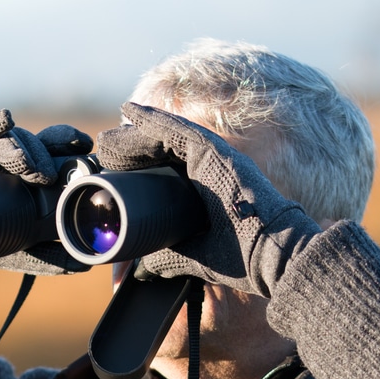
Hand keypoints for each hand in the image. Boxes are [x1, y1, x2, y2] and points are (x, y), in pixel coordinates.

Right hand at [0, 109, 92, 273]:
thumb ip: (44, 256)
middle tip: (49, 173)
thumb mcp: (9, 250)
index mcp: (24, 174)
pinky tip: (3, 120)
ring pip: (5, 135)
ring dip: (18, 146)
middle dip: (44, 153)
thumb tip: (85, 265)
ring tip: (25, 164)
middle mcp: (5, 153)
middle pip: (32, 142)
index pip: (51, 155)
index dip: (69, 151)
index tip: (86, 154)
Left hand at [96, 102, 318, 295]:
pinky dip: (153, 119)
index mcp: (210, 189)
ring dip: (135, 134)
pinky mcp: (215, 153)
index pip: (169, 169)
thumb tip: (143, 267)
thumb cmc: (245, 258)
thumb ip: (170, 256)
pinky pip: (177, 130)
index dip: (142, 166)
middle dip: (132, 147)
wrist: (274, 256)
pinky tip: (131, 111)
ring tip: (108, 138)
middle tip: (105, 151)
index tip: (116, 168)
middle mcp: (213, 168)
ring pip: (167, 136)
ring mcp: (216, 157)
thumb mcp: (197, 257)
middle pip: (165, 150)